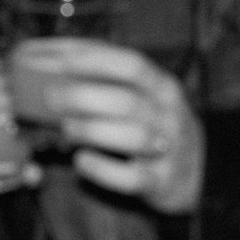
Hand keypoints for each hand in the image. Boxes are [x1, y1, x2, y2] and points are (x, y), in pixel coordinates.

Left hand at [15, 40, 204, 214]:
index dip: (96, 62)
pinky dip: (100, 169)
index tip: (63, 62)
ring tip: (66, 128)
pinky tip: (80, 160)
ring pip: (130, 137)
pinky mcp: (159, 182)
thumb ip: (103, 77)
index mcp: (161, 86)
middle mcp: (168, 115)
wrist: (194, 169)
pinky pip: (130, 177)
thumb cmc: (150, 122)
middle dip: (81, 97)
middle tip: (50, 98)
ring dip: (90, 130)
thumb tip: (44, 58)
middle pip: (126, 101)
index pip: (132, 65)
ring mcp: (167, 149)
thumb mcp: (141, 93)